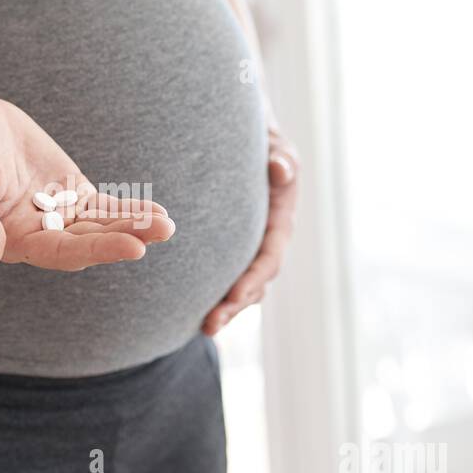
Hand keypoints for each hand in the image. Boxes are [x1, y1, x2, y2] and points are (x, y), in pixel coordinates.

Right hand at [0, 90, 174, 270]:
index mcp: (11, 240)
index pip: (60, 252)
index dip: (97, 250)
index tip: (133, 247)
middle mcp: (38, 234)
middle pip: (88, 242)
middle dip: (125, 237)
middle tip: (161, 231)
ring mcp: (57, 215)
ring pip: (101, 227)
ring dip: (134, 226)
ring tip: (167, 224)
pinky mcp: (71, 194)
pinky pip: (105, 207)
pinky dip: (129, 211)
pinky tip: (157, 213)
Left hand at [202, 127, 297, 334]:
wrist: (250, 146)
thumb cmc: (264, 145)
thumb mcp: (277, 145)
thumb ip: (281, 157)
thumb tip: (280, 170)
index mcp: (280, 224)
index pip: (269, 258)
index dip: (253, 279)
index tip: (234, 296)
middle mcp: (267, 243)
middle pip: (255, 284)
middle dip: (235, 307)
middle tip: (210, 325)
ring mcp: (250, 251)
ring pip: (242, 289)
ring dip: (226, 310)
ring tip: (204, 328)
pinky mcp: (232, 254)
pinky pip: (225, 280)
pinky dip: (213, 298)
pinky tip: (191, 315)